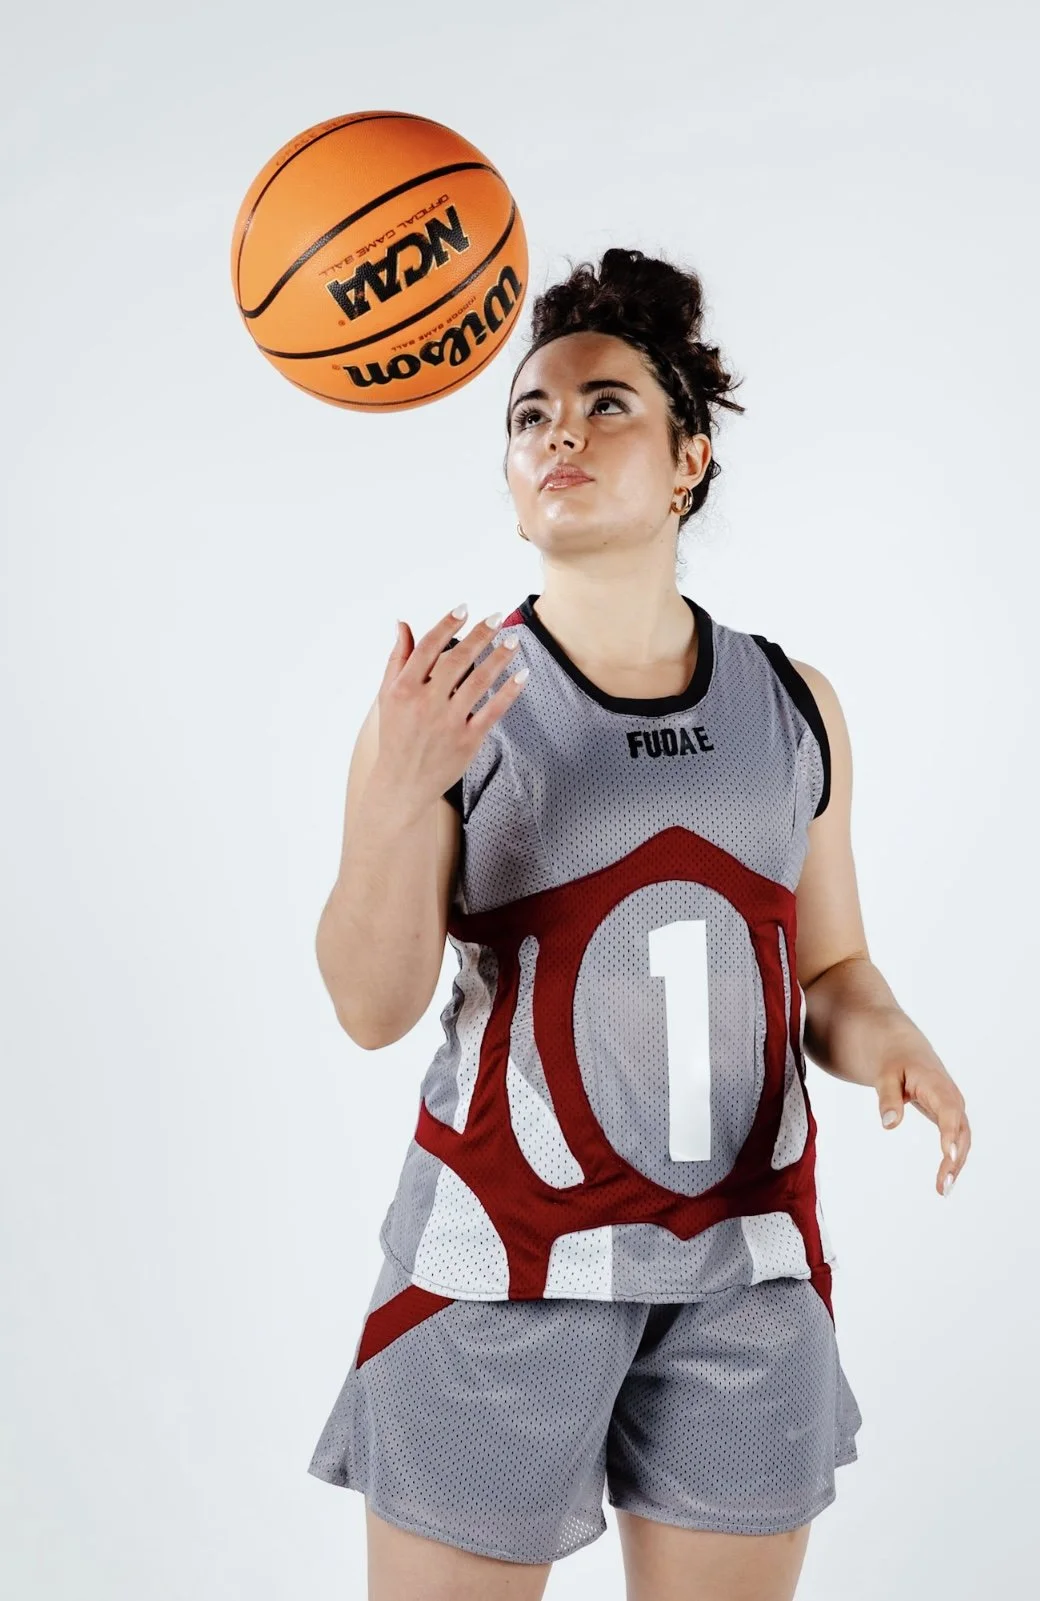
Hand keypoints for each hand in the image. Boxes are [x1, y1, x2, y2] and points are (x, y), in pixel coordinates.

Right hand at [373, 603, 527, 811]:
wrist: (403, 783)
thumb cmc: (396, 735)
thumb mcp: (387, 696)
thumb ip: (398, 658)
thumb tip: (403, 624)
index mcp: (404, 688)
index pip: (429, 647)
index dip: (447, 624)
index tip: (464, 608)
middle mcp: (426, 702)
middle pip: (459, 659)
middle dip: (481, 635)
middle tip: (498, 617)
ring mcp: (448, 721)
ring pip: (480, 681)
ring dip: (499, 657)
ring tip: (513, 640)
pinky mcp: (468, 740)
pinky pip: (493, 710)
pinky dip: (509, 691)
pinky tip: (522, 674)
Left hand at [876, 1041, 970, 1196]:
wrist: (905, 1050)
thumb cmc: (894, 1062)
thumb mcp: (884, 1075)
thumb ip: (887, 1098)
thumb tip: (889, 1124)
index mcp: (937, 1085)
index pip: (949, 1111)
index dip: (950, 1133)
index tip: (948, 1155)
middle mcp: (951, 1098)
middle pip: (960, 1131)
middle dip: (955, 1158)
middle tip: (943, 1185)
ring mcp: (954, 1109)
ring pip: (962, 1139)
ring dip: (956, 1164)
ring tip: (943, 1189)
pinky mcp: (950, 1117)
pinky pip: (957, 1140)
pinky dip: (953, 1159)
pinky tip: (945, 1180)